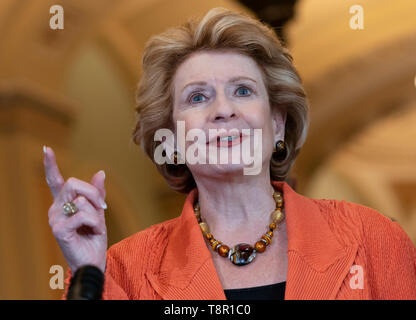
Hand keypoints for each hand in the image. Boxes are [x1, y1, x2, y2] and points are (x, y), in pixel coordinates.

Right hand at [43, 146, 107, 273]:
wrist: (93, 261)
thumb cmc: (93, 237)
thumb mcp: (98, 212)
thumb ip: (97, 193)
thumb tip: (100, 172)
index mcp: (63, 203)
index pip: (55, 181)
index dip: (50, 165)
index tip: (46, 149)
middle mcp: (55, 208)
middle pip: (73, 183)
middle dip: (93, 193)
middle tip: (103, 207)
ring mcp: (54, 219)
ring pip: (82, 200)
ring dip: (97, 213)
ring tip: (95, 227)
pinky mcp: (58, 229)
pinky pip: (83, 214)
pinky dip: (95, 223)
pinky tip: (94, 232)